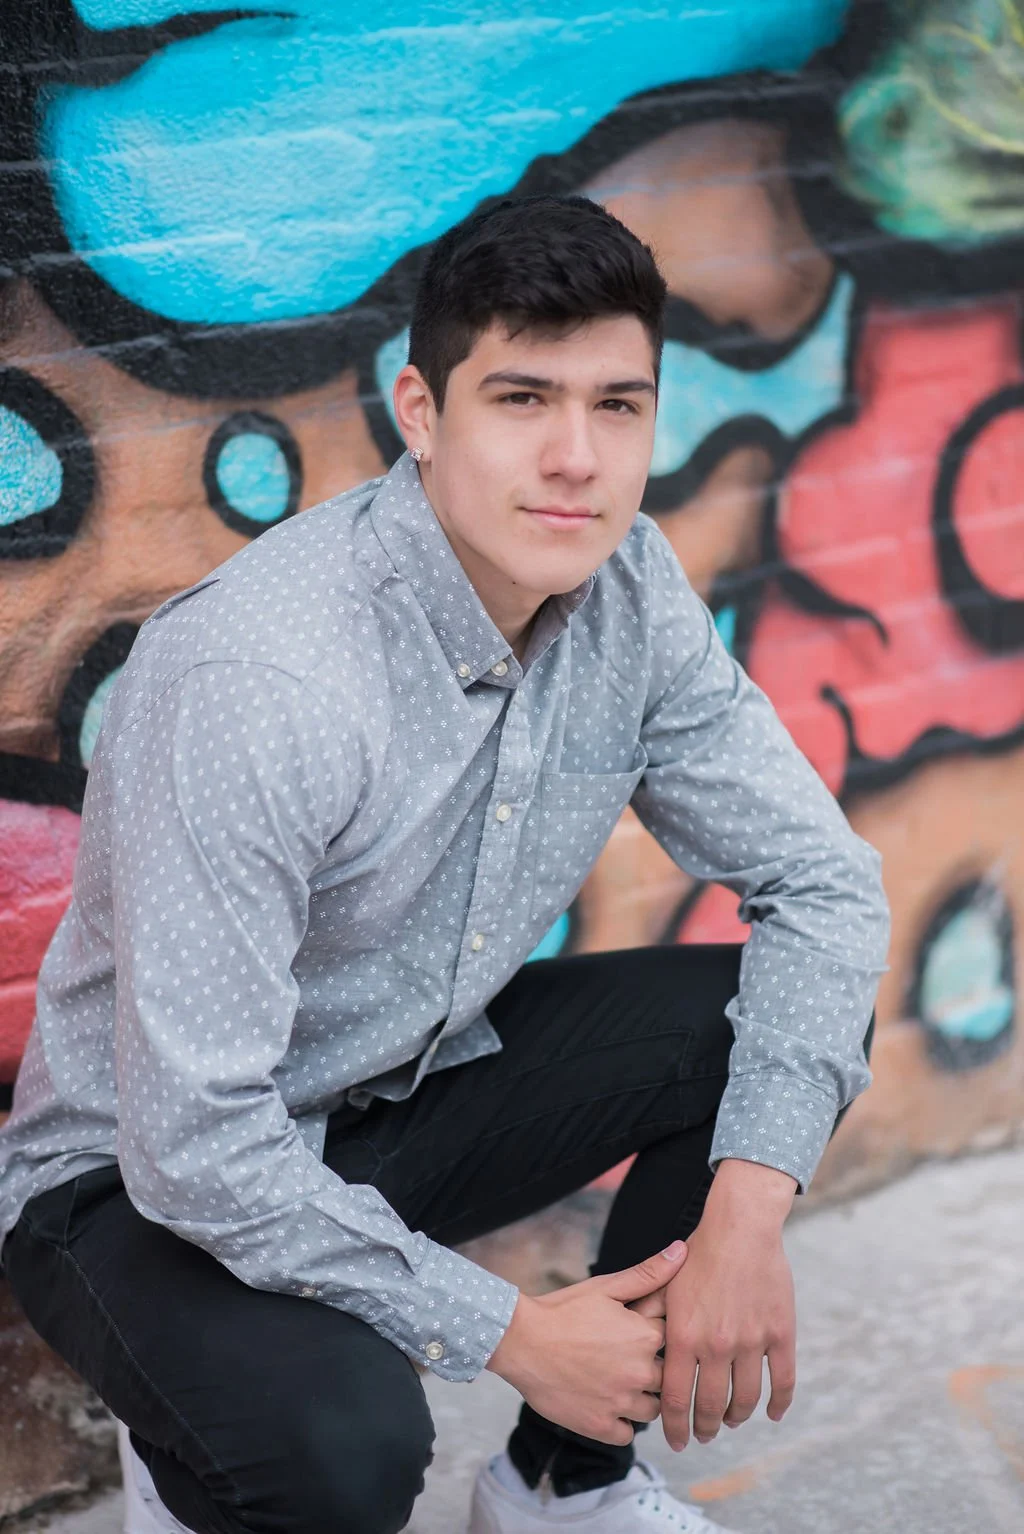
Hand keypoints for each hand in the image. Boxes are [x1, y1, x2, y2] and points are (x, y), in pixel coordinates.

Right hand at [486, 1241, 687, 1444]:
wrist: (520, 1341)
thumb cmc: (562, 1311)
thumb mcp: (606, 1287)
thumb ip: (649, 1273)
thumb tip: (681, 1250)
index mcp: (645, 1336)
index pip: (675, 1341)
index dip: (656, 1338)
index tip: (637, 1335)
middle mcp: (639, 1372)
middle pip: (666, 1378)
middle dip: (652, 1369)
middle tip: (625, 1360)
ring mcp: (621, 1403)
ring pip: (651, 1410)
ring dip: (641, 1399)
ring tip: (618, 1383)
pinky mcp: (600, 1426)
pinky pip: (627, 1434)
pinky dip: (620, 1423)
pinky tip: (606, 1404)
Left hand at [660, 1159, 796, 1451]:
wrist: (740, 1226)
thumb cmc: (699, 1252)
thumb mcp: (665, 1285)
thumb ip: (650, 1318)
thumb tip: (634, 1348)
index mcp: (683, 1336)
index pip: (675, 1398)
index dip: (675, 1426)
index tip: (676, 1441)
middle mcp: (716, 1345)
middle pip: (712, 1406)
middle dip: (706, 1428)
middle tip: (704, 1436)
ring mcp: (751, 1341)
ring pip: (746, 1399)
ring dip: (738, 1417)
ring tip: (731, 1421)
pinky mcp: (780, 1333)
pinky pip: (783, 1380)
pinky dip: (779, 1403)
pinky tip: (773, 1413)